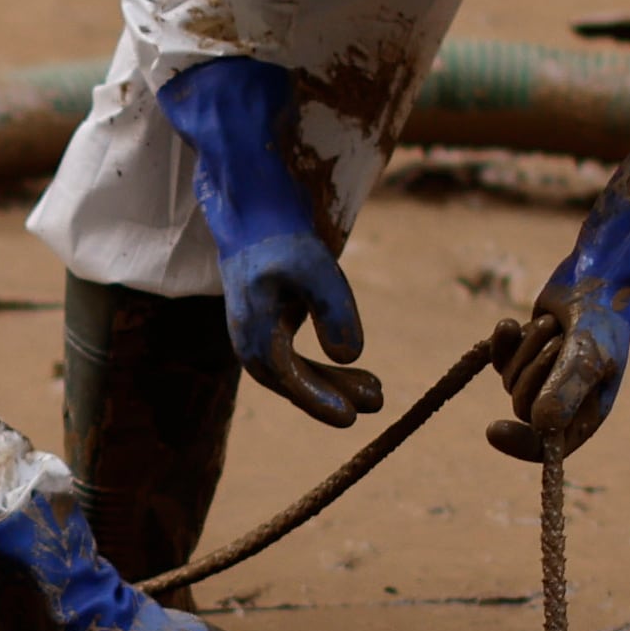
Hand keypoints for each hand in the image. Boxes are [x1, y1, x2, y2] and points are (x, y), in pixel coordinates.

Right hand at [155, 56, 382, 424]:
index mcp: (254, 333)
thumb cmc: (281, 236)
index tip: (351, 419)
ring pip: (297, 374)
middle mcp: (250, 343)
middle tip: (379, 400)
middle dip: (336, 395)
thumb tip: (349, 356)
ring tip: (377, 391)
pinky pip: (296, 361)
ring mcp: (258, 337)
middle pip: (296, 383)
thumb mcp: (316, 268)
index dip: (321, 401)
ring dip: (333, 385)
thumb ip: (334, 312)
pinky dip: (324, 368)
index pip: (290, 379)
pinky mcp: (270, 328)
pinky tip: (352, 367)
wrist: (252, 211)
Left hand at [489, 120, 629, 458]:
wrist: (600, 280)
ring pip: (509, 379)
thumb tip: (540, 426)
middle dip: (534, 368)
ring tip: (556, 325)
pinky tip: (511, 323)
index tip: (493, 430)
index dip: (519, 443)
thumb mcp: (589, 354)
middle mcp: (561, 403)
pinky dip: (504, 339)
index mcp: (584, 415)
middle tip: (558, 339)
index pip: (546, 448)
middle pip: (522, 406)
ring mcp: (541, 380)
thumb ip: (566, 389)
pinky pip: (499, 359)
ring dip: (528, 345)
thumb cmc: (602, 321)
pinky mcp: (524, 355)